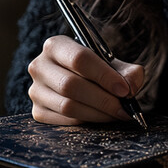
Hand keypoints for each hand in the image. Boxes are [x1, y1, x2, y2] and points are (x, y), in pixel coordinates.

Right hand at [27, 35, 143, 124]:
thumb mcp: (112, 63)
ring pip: (67, 106)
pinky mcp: (37, 112)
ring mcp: (36, 90)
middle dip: (103, 99)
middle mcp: (40, 66)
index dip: (104, 75)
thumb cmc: (96, 69)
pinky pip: (64, 121)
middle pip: (71, 85)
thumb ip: (127, 71)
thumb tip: (131, 87)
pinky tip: (102, 117)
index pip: (79, 58)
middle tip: (124, 107)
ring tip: (117, 113)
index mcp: (56, 45)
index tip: (124, 89)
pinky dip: (87, 121)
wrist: (80, 80)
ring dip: (97, 113)